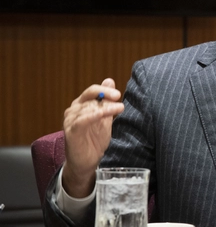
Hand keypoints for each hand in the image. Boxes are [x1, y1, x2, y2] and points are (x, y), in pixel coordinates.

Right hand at [62, 78, 123, 197]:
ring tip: (118, 109)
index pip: (93, 91)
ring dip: (105, 107)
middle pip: (89, 95)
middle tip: (118, 96)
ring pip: (87, 107)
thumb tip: (109, 80)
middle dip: (105, 94)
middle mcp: (74, 110)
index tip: (118, 94)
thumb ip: (106, 101)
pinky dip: (93, 116)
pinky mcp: (71, 131)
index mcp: (82, 105)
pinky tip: (104, 115)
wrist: (87, 162)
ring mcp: (70, 120)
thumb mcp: (105, 118)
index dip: (105, 89)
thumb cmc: (95, 140)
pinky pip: (81, 120)